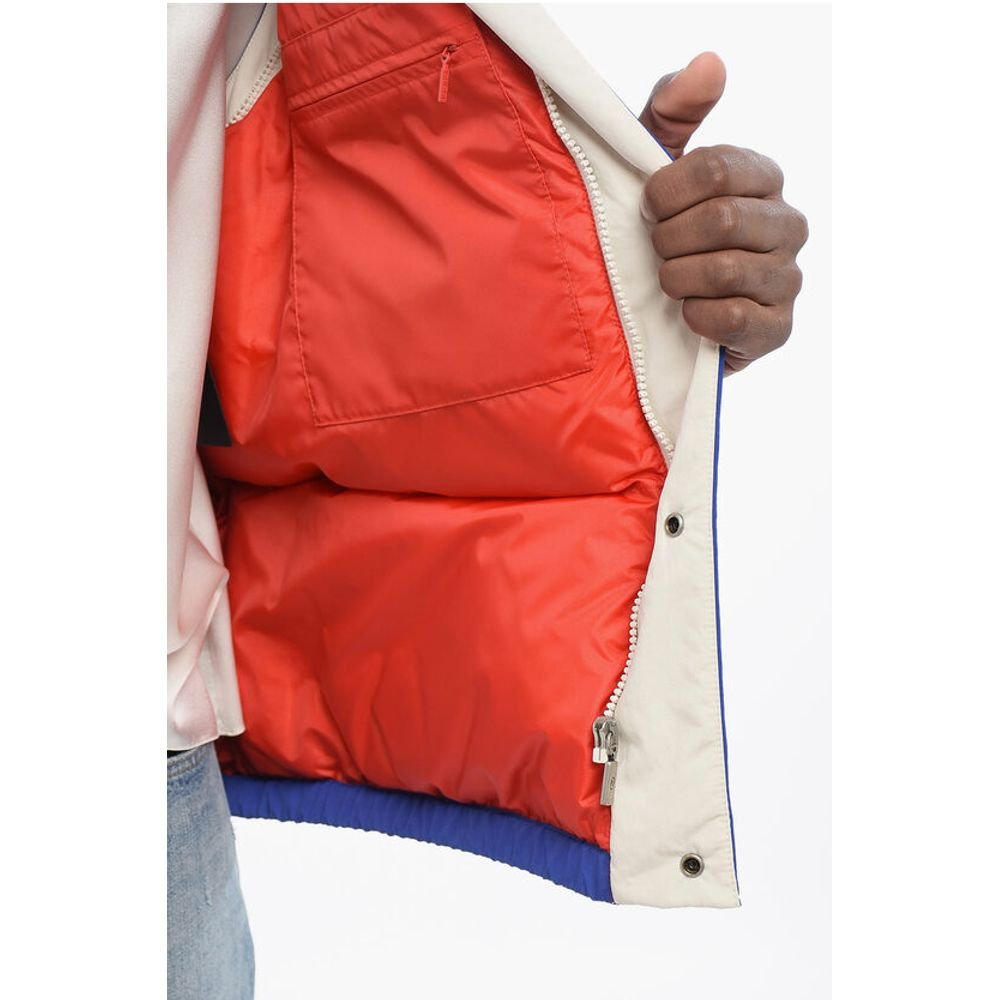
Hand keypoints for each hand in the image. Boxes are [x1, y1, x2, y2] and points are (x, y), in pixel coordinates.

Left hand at [639, 54, 808, 374]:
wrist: (660, 313)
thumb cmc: (663, 229)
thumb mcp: (656, 164)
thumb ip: (675, 109)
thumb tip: (710, 63)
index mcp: (762, 178)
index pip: (717, 168)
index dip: (666, 193)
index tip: (648, 209)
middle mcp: (786, 223)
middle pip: (720, 219)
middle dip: (669, 239)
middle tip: (656, 251)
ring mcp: (787, 277)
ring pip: (726, 269)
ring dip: (678, 278)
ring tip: (668, 282)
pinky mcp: (778, 327)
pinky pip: (737, 317)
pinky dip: (698, 316)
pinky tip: (687, 313)